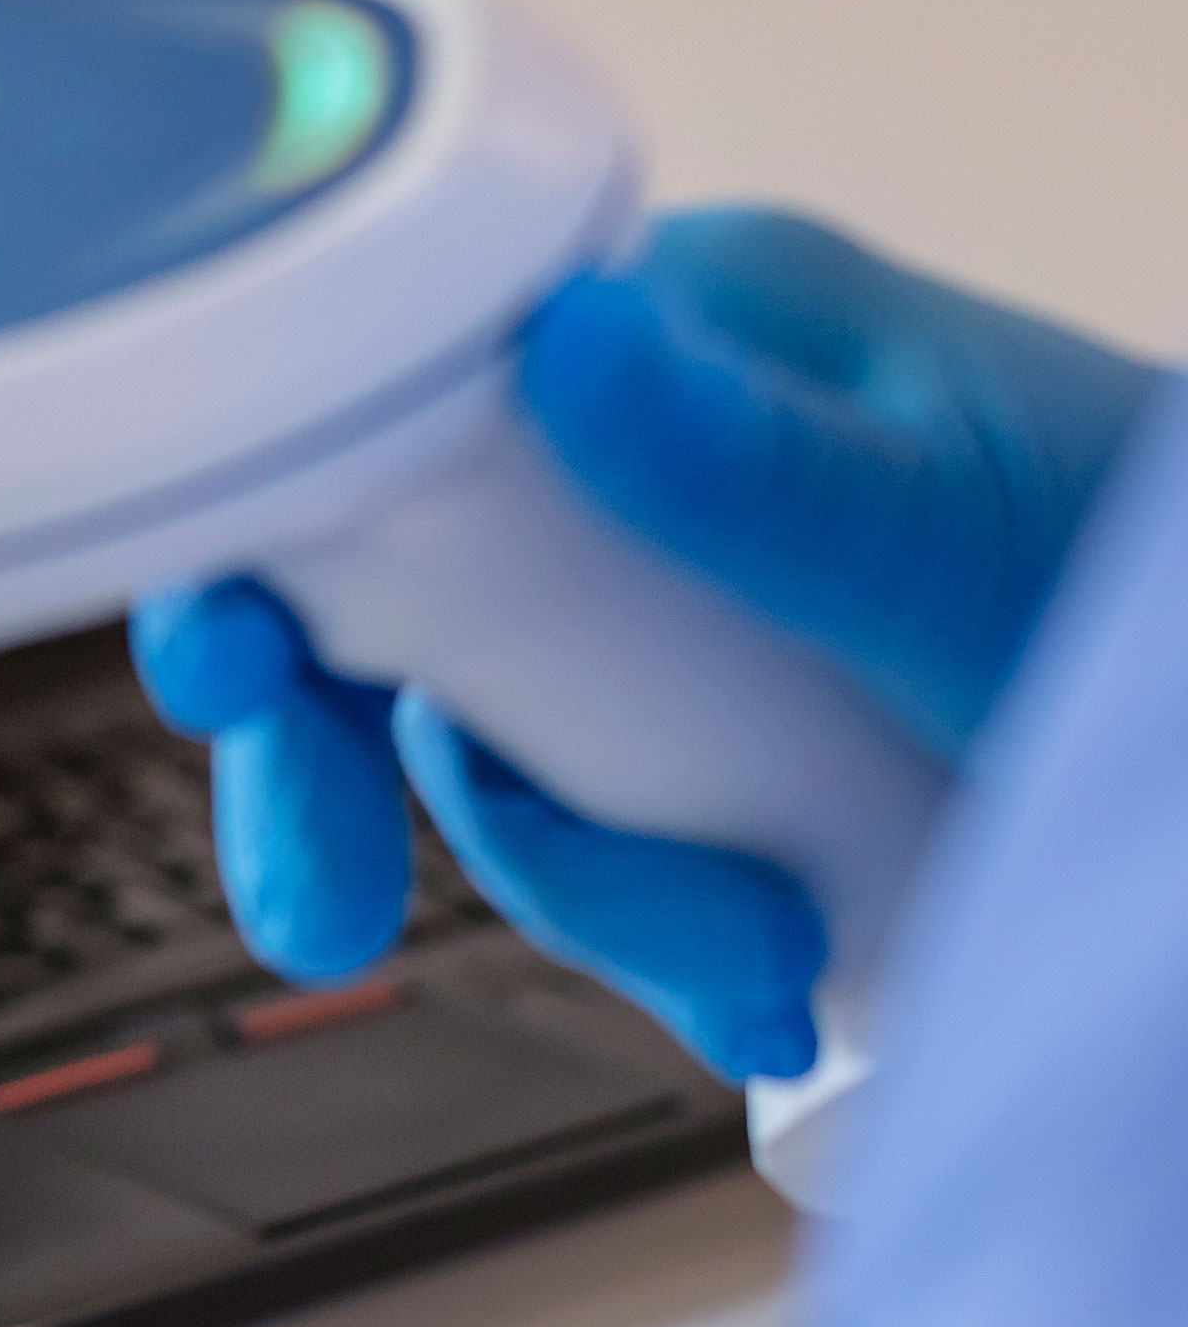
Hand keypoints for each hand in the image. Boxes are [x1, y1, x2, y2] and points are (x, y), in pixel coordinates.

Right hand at [131, 208, 1163, 1079]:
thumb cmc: (1149, 586)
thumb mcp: (951, 538)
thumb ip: (754, 465)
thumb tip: (559, 348)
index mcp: (674, 341)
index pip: (389, 409)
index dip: (269, 539)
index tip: (231, 672)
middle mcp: (635, 467)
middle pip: (382, 613)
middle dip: (347, 787)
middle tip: (329, 917)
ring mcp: (664, 614)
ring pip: (489, 763)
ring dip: (594, 898)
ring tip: (749, 967)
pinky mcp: (705, 746)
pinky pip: (597, 846)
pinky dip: (661, 936)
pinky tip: (765, 985)